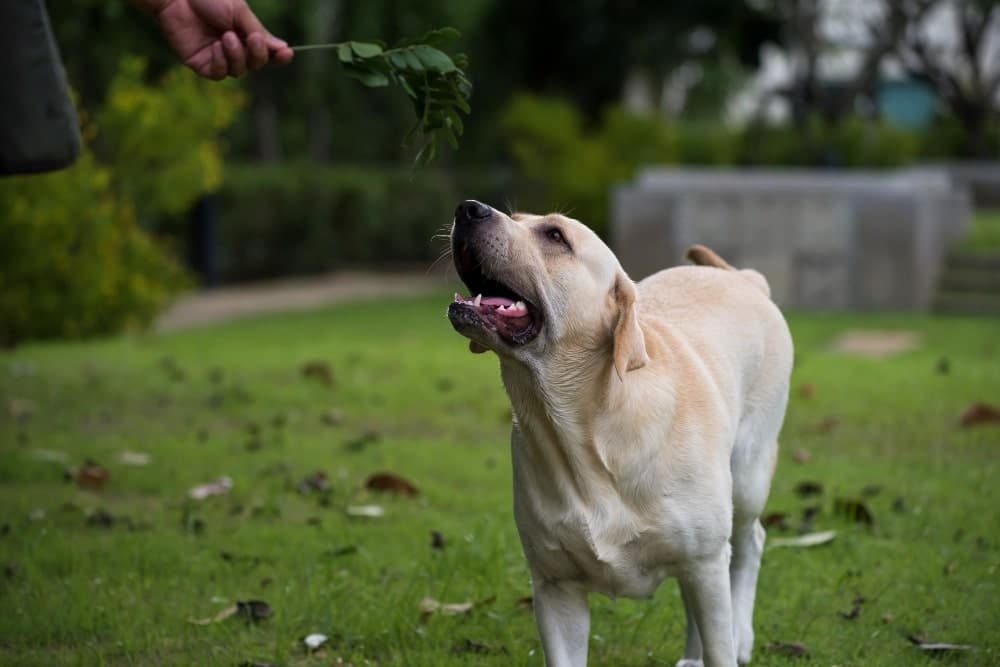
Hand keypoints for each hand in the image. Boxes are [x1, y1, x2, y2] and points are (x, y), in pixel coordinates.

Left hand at [142, 0, 293, 79]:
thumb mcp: (239, 12)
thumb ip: (258, 32)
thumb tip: (282, 48)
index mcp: (246, 34)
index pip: (267, 52)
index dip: (278, 56)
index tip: (286, 54)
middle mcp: (234, 48)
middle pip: (255, 65)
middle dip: (257, 54)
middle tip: (252, 38)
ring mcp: (217, 58)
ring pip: (239, 72)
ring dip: (237, 56)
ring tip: (226, 37)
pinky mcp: (201, 64)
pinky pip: (219, 74)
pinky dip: (221, 62)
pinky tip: (215, 46)